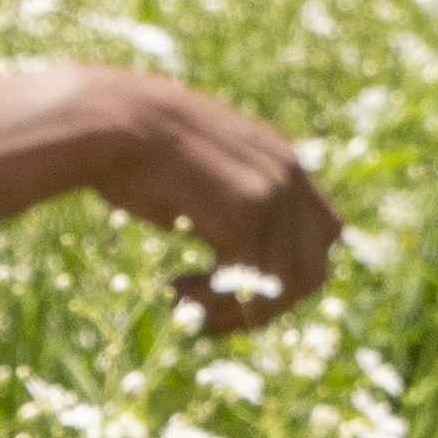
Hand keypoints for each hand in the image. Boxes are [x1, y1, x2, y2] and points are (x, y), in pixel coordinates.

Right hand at [54, 65, 344, 325]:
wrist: (114, 121)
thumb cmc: (135, 146)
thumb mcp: (198, 167)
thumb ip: (226, 193)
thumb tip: (221, 238)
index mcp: (282, 161)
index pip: (324, 233)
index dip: (288, 273)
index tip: (239, 287)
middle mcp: (288, 175)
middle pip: (313, 268)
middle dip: (269, 306)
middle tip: (217, 316)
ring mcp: (270, 193)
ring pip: (281, 284)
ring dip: (235, 309)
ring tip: (185, 302)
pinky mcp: (243, 213)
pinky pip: (246, 280)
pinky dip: (211, 299)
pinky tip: (174, 288)